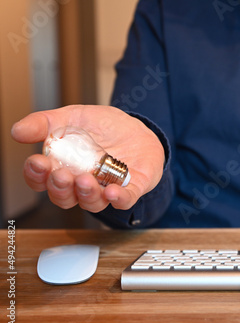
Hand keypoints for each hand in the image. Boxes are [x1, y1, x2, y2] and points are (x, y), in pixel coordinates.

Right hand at [11, 105, 164, 212]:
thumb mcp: (71, 117)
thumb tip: (18, 131)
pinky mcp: (131, 189)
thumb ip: (44, 123)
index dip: (36, 176)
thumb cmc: (101, 126)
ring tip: (85, 180)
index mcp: (62, 169)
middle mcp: (81, 185)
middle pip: (64, 197)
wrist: (136, 126)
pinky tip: (113, 192)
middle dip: (60, 188)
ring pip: (92, 203)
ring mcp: (106, 188)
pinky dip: (119, 199)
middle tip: (61, 175)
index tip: (38, 162)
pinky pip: (125, 200)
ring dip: (87, 194)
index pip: (42, 181)